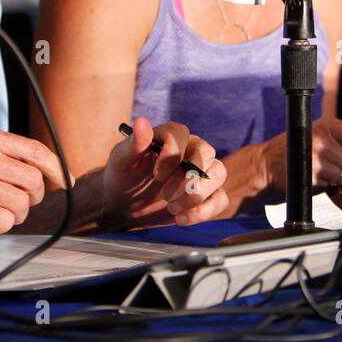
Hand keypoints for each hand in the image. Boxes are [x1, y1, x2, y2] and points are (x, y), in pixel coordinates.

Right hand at [0, 126, 67, 232]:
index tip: (66, 180)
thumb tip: (32, 166)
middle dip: (33, 194)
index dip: (57, 167)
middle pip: (34, 180)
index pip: (35, 151)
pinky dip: (2, 223)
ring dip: (17, 211)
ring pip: (22, 203)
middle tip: (20, 197)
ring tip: (1, 208)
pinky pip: (5, 221)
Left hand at [101, 117, 227, 227]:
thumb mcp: (122, 161)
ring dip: (196, 195)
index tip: (157, 175)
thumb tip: (141, 122)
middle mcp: (191, 150)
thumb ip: (134, 144)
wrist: (125, 204)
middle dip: (187, 177)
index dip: (172, 155)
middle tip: (165, 194)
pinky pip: (220, 199)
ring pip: (219, 174)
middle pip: (207, 153)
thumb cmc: (123, 176)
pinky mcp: (207, 195)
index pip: (181, 135)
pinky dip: (203, 212)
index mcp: (171, 136)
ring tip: (171, 207)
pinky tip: (180, 219)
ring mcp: (202, 172)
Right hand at [261, 117, 341, 193]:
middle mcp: (322, 141)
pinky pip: (333, 186)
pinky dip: (331, 185)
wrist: (266, 164)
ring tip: (330, 171)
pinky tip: (320, 178)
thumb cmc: (295, 148)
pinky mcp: (312, 178)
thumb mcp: (317, 133)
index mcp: (326, 126)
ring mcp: (316, 161)